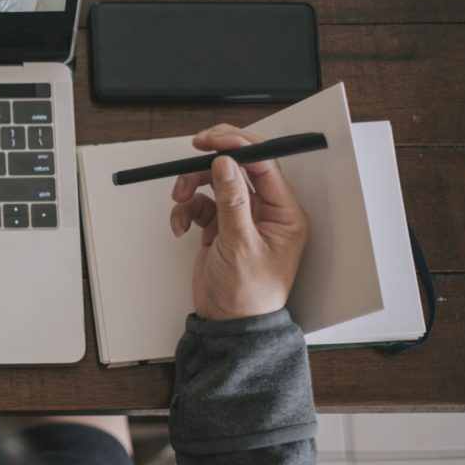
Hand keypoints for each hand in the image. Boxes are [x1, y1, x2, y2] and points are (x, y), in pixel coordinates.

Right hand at [170, 125, 309, 321]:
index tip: (213, 139)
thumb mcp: (240, 244)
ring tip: (179, 201)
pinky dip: (185, 210)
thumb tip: (226, 163)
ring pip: (214, 183)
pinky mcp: (220, 227)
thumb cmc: (248, 295)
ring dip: (192, 186)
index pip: (265, 164)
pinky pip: (200, 204)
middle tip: (193, 149)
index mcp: (284, 213)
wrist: (229, 324)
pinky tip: (180, 226)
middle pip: (238, 168)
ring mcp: (241, 218)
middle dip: (211, 161)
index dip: (239, 145)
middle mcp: (265, 211)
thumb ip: (232, 200)